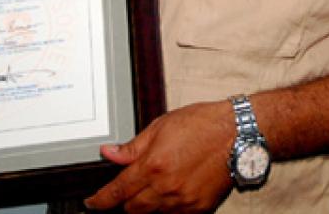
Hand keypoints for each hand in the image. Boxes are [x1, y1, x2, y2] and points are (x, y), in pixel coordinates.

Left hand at [84, 101, 234, 212]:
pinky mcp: (199, 208)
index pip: (117, 192)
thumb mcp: (160, 127)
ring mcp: (183, 201)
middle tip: (126, 191)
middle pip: (133, 209)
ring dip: (146, 205)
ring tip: (153, 187)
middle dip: (124, 203)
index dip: (100, 201)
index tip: (92, 203)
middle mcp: (166, 188)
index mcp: (152, 166)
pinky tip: (171, 192)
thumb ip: (132, 147)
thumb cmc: (202, 124)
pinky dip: (167, 208)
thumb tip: (108, 153)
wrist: (237, 134)